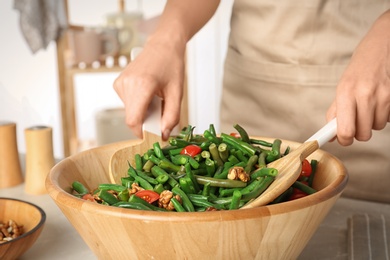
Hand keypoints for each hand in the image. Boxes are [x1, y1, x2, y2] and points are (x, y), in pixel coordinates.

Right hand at [113, 39, 184, 140]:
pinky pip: (128, 104)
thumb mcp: (177, 92)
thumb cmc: (171, 65)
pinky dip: (138, 105)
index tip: (155, 135)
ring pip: (130, 112)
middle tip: (161, 111)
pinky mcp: (118, 84)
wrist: (163, 45)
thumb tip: (164, 134)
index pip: (134, 120)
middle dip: (147, 122)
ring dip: (143, 113)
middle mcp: (126, 84)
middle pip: (132, 118)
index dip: (143, 133)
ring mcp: (120, 83)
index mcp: (141, 85)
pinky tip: (147, 94)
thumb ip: (172, 116)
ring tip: (155, 99)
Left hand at [327, 10, 389, 145]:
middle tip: (357, 121)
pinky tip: (381, 100)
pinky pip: (389, 118)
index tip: (343, 140)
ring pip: (377, 127)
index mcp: (345, 92)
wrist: (382, 44)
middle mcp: (364, 94)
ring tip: (370, 105)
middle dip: (359, 132)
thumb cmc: (360, 68)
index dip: (343, 140)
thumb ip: (336, 111)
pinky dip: (384, 114)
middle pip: (363, 134)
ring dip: (373, 122)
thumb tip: (330, 136)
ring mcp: (383, 94)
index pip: (344, 130)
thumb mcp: (342, 87)